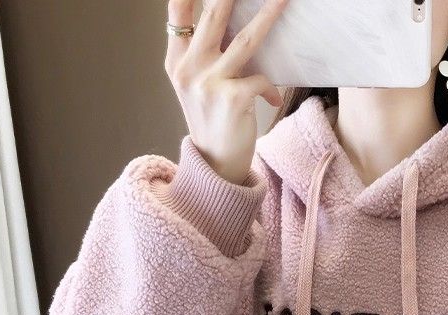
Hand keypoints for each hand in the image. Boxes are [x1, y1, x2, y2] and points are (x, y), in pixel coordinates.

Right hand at [164, 0, 289, 183]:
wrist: (215, 165)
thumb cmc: (212, 121)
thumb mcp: (196, 85)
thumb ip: (203, 54)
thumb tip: (228, 19)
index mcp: (176, 60)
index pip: (178, 11)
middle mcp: (188, 68)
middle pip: (213, 15)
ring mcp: (209, 83)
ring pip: (244, 40)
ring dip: (267, 16)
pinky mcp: (231, 99)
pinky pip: (260, 79)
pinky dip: (270, 87)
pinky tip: (272, 99)